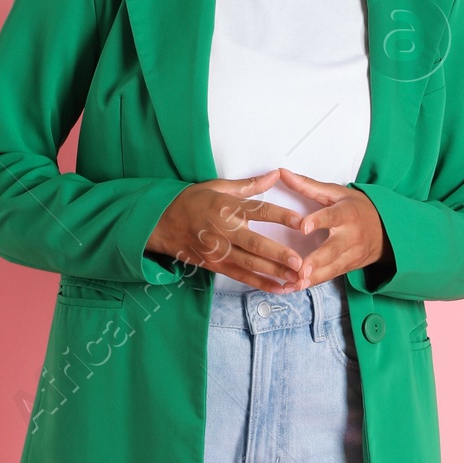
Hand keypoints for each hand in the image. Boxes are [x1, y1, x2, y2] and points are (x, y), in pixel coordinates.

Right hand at [145, 174, 305, 291]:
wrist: (161, 222)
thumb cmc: (192, 202)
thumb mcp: (218, 187)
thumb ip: (250, 184)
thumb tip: (276, 174)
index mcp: (227, 207)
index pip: (259, 211)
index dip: (281, 217)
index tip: (301, 222)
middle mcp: (223, 230)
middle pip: (255, 244)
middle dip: (278, 255)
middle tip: (300, 262)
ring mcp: (218, 250)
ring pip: (249, 264)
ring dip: (273, 273)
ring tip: (295, 278)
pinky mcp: (215, 265)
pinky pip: (240, 276)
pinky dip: (260, 284)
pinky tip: (278, 288)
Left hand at [276, 168, 385, 285]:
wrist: (386, 230)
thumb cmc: (358, 208)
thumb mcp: (337, 193)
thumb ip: (308, 185)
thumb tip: (283, 173)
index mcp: (347, 213)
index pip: (332, 217)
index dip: (318, 221)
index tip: (303, 227)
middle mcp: (351, 235)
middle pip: (333, 249)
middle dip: (317, 260)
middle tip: (300, 269)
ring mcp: (351, 254)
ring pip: (331, 268)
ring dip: (312, 277)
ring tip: (295, 283)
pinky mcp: (348, 267)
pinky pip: (329, 276)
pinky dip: (313, 283)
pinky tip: (296, 287)